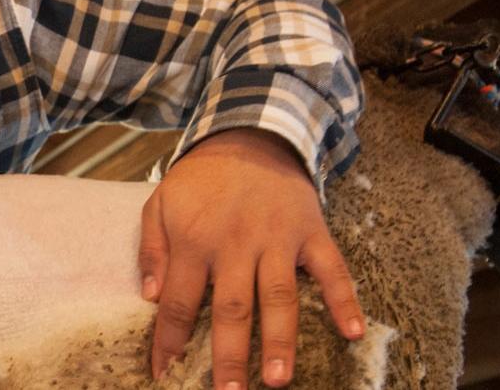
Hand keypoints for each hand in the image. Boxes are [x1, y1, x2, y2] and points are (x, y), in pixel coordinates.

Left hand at [140, 129, 365, 388]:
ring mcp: (278, 239)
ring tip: (279, 379)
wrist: (251, 134)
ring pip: (280, 296)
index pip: (180, 302)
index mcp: (196, 241)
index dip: (170, 340)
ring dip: (281, 340)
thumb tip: (149, 295)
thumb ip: (151, 249)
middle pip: (233, 308)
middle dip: (231, 355)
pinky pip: (331, 269)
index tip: (164, 372)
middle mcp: (237, 244)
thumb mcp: (160, 204)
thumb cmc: (201, 179)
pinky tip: (351, 332)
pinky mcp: (311, 232)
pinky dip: (344, 300)